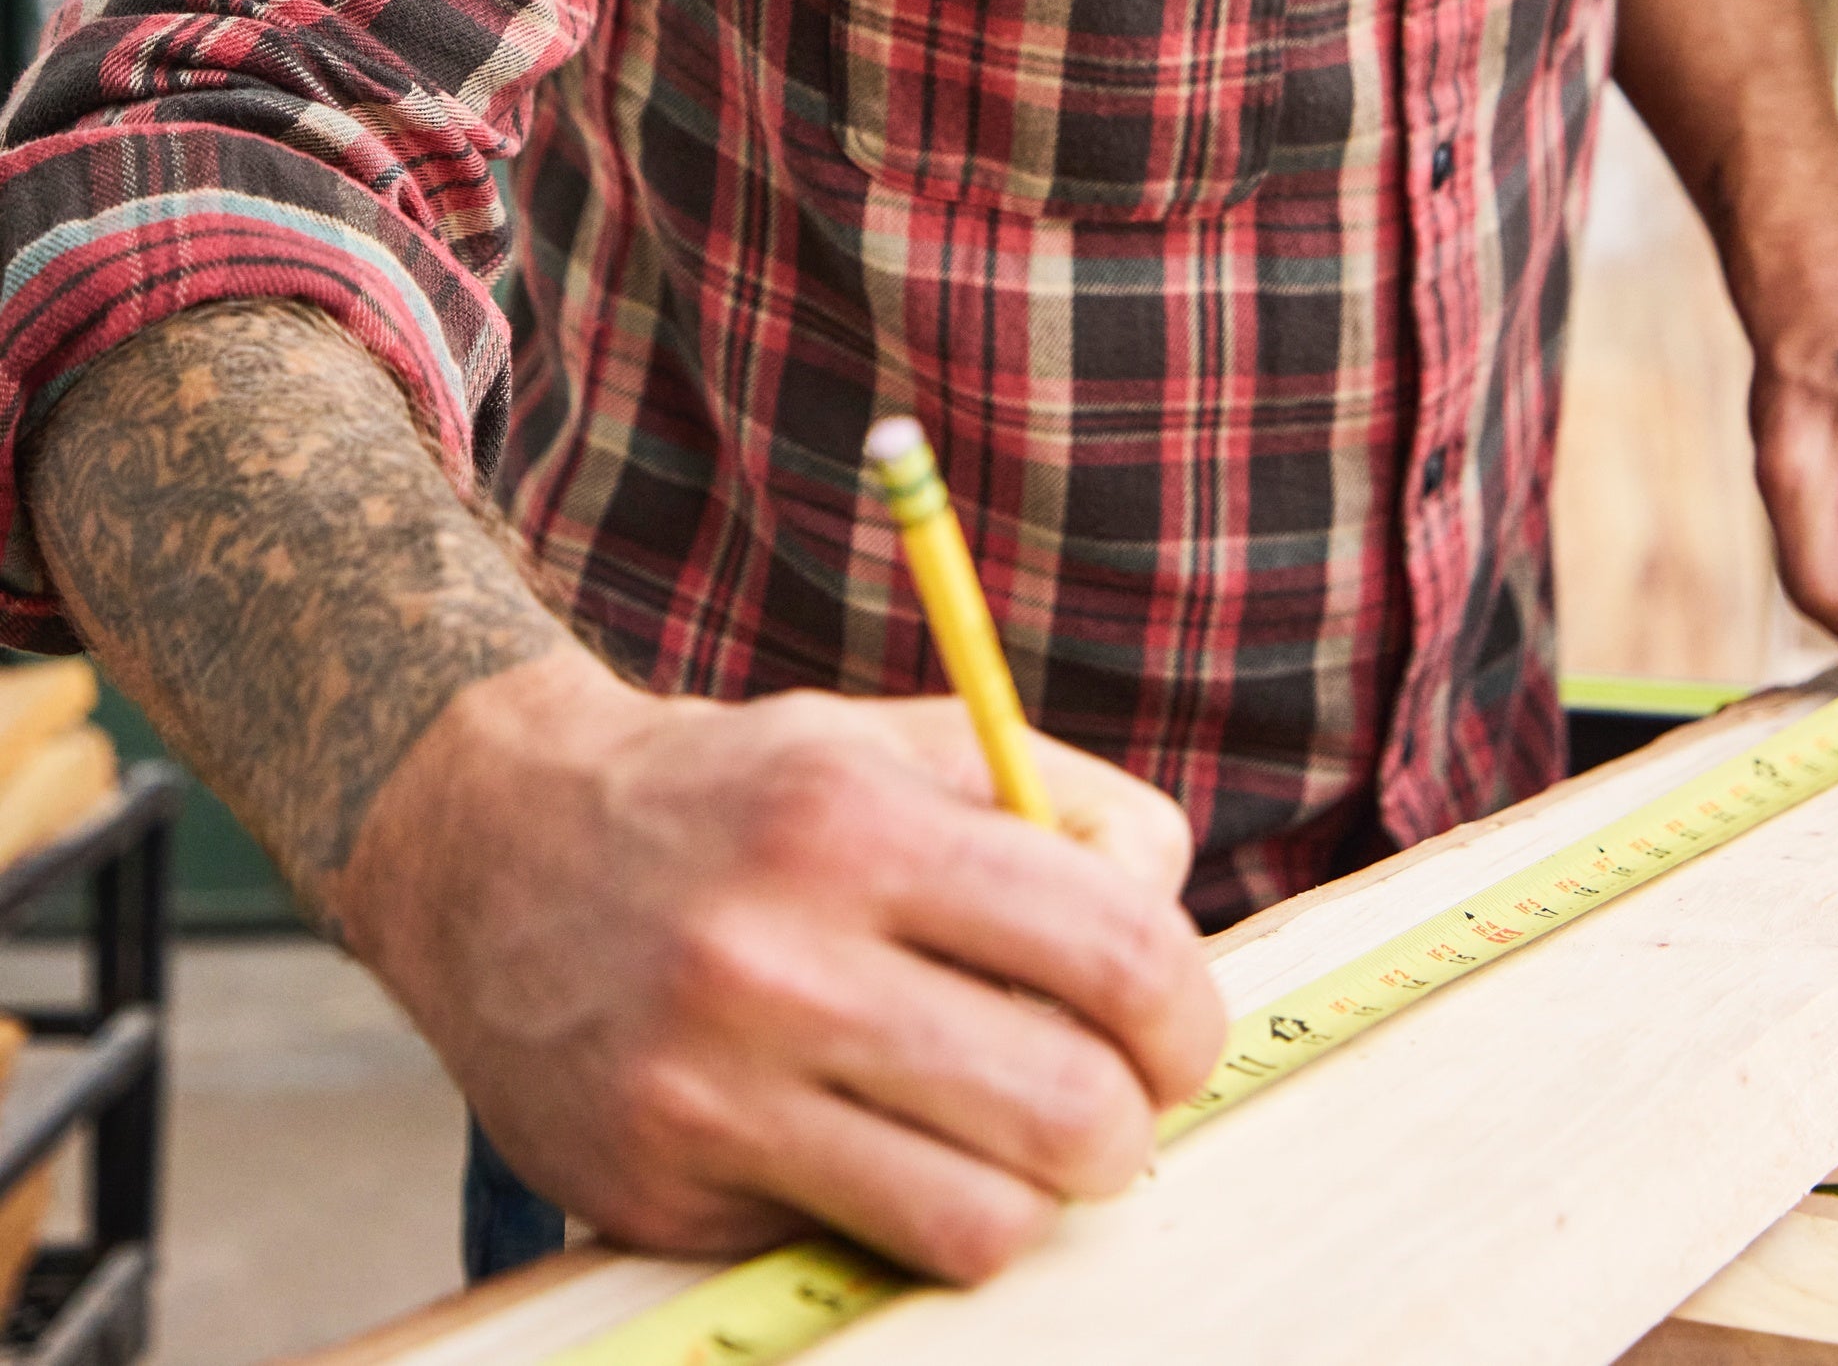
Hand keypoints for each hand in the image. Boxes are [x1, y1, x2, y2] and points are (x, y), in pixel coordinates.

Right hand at [338, 651, 1226, 1281]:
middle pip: (1068, 1110)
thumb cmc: (741, 797)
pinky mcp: (660, 1192)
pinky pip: (864, 1252)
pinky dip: (908, 1216)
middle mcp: (780, 961)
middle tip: (1110, 1100)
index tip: (1176, 1030)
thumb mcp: (894, 742)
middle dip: (1129, 1122)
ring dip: (1033, 1194)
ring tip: (1010, 1136)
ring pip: (982, 1222)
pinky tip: (880, 1145)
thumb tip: (1171, 906)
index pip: (1114, 948)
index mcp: (859, 824)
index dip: (1185, 1010)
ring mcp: (711, 1091)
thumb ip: (1056, 800)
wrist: (495, 848)